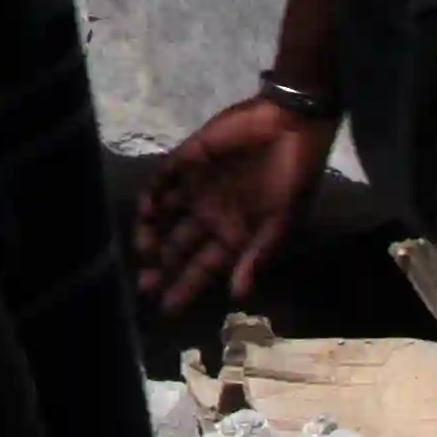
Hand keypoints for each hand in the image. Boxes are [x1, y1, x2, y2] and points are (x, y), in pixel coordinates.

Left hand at [133, 92, 334, 317]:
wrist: (292, 127)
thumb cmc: (292, 178)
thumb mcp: (281, 222)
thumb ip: (256, 255)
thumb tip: (237, 296)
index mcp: (234, 233)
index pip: (203, 267)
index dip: (185, 287)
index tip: (166, 309)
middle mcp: (210, 213)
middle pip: (177, 246)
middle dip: (160, 267)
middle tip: (143, 286)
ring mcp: (197, 187)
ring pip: (164, 215)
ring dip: (151, 232)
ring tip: (144, 249)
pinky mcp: (188, 158)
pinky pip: (164, 178)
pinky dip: (153, 193)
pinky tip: (147, 209)